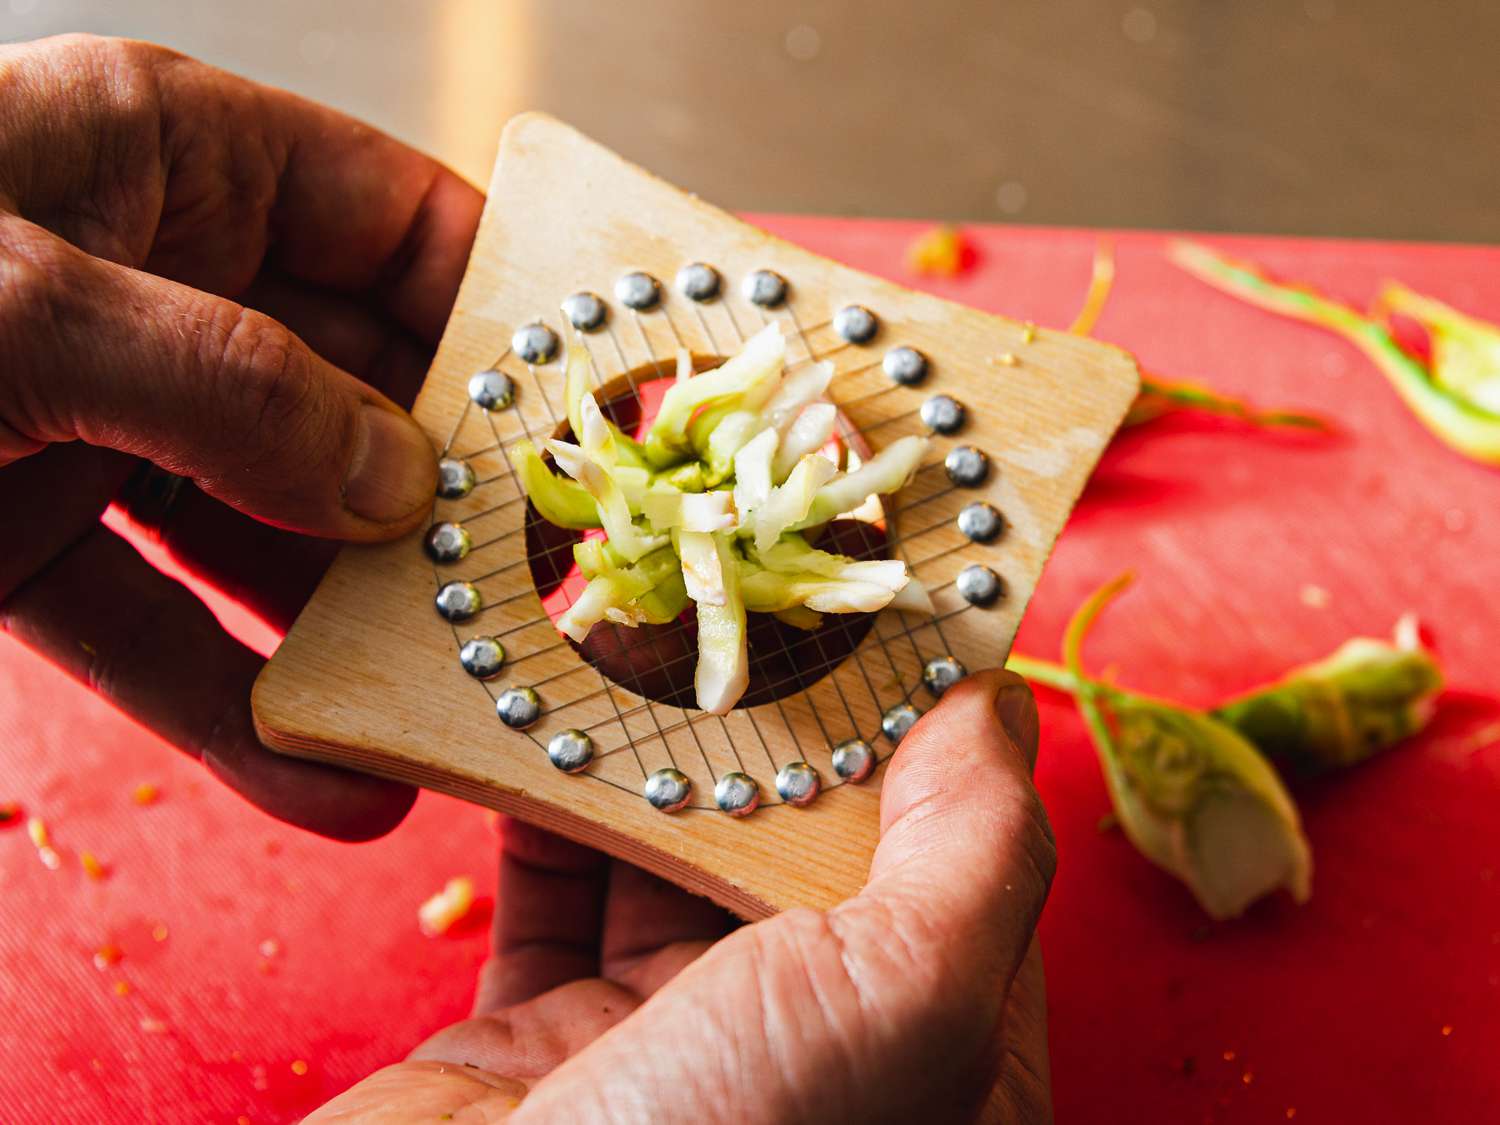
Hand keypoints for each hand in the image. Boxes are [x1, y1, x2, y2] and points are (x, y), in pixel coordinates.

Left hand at [0, 35, 482, 838]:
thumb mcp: (10, 302)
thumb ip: (225, 381)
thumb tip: (390, 473)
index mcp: (169, 161)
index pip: (395, 221)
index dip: (505, 309)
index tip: (594, 415)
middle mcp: (155, 284)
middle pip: (356, 393)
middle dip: (446, 503)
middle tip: (540, 600)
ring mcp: (99, 416)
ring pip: (274, 528)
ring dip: (355, 630)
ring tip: (450, 715)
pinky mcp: (28, 535)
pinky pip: (165, 622)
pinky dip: (236, 702)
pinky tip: (319, 777)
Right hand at [309, 671, 1056, 1122]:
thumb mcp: (904, 1003)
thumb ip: (975, 851)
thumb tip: (995, 704)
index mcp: (937, 1068)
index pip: (961, 863)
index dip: (930, 729)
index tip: (886, 605)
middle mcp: (814, 1062)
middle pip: (810, 841)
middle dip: (776, 715)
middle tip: (741, 591)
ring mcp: (674, 1051)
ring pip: (676, 851)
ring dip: (654, 742)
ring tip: (636, 627)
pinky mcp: (541, 1040)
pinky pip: (557, 889)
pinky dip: (551, 799)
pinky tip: (550, 712)